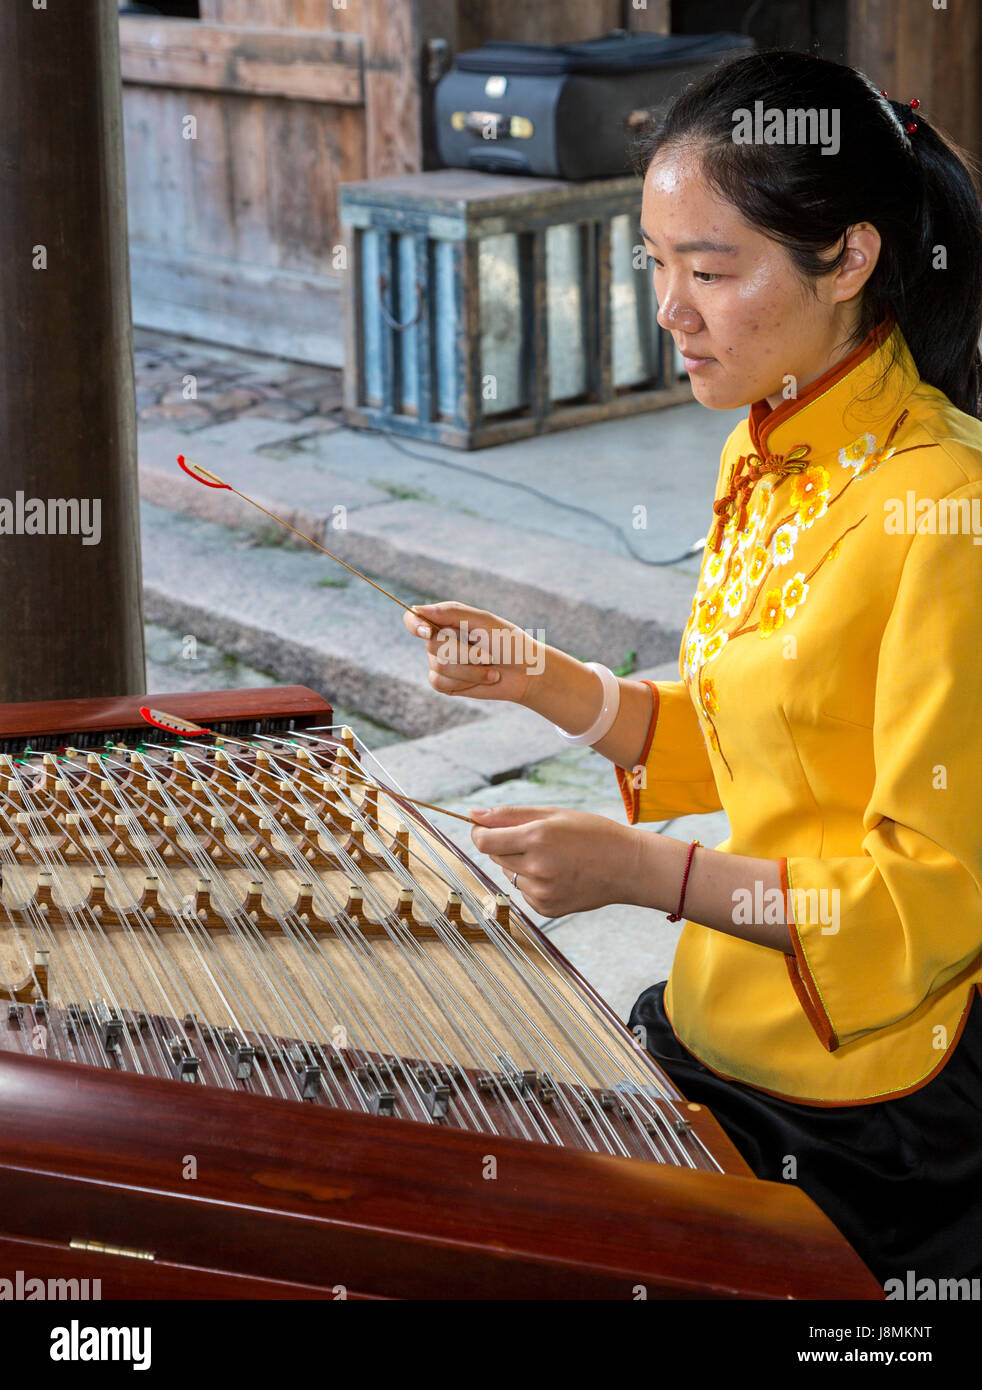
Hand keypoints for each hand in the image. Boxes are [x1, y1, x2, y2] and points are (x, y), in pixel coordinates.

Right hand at [403, 601, 542, 705]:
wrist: (525, 673)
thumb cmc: (508, 642)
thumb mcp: (483, 621)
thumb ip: (451, 613)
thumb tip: (417, 610)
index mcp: (446, 621)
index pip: (414, 620)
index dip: (415, 624)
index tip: (428, 631)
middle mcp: (438, 641)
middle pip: (432, 645)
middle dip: (464, 653)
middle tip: (487, 655)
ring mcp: (439, 663)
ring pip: (439, 666)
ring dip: (470, 670)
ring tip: (490, 668)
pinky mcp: (445, 684)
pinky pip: (441, 683)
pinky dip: (466, 681)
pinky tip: (482, 679)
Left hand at [468, 805, 641, 917]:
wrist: (628, 867)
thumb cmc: (593, 833)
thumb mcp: (553, 814)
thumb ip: (509, 815)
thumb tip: (472, 814)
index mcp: (537, 839)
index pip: (484, 841)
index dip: (480, 832)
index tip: (485, 827)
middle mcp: (536, 869)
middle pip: (495, 857)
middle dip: (506, 845)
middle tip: (535, 838)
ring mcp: (542, 893)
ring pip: (509, 875)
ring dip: (520, 864)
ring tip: (553, 857)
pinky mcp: (547, 909)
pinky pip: (524, 892)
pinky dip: (533, 882)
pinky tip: (558, 874)